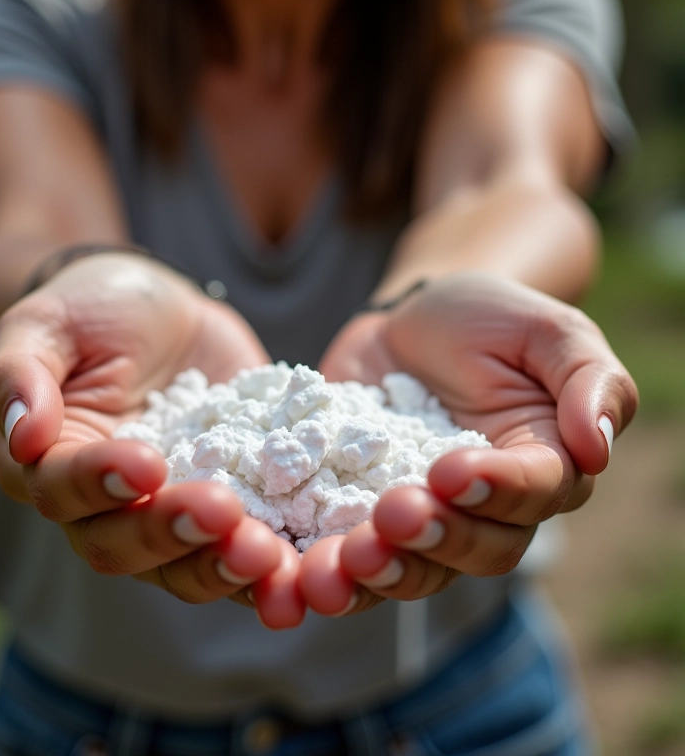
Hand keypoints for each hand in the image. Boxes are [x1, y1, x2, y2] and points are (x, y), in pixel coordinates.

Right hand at [0, 251, 304, 626]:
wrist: (162, 311)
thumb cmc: (92, 308)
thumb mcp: (47, 324)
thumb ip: (19, 375)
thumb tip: (22, 436)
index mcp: (53, 465)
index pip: (66, 491)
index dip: (102, 484)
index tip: (146, 465)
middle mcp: (107, 505)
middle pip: (127, 544)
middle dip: (174, 534)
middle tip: (222, 515)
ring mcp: (172, 508)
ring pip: (187, 562)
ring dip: (224, 565)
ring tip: (267, 553)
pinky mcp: (231, 501)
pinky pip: (244, 542)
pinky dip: (271, 561)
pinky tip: (301, 561)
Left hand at [300, 272, 637, 614]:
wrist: (411, 320)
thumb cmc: (487, 318)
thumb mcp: (548, 330)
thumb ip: (588, 381)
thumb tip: (596, 448)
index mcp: (540, 466)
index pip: (533, 494)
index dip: (496, 490)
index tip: (451, 470)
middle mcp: (485, 509)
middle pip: (474, 549)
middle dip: (433, 539)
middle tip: (391, 517)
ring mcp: (422, 517)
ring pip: (412, 567)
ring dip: (378, 572)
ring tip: (337, 564)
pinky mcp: (359, 510)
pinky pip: (347, 551)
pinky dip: (324, 567)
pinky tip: (294, 570)